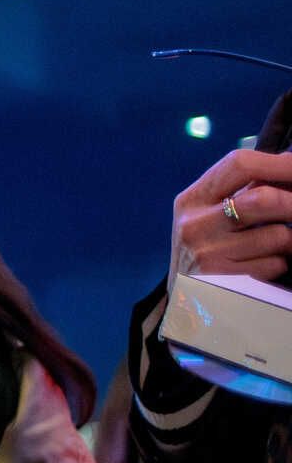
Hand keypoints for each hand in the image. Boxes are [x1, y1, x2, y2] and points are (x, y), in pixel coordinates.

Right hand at [170, 148, 291, 282]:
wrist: (182, 298)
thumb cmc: (205, 246)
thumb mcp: (208, 212)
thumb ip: (241, 190)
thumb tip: (290, 168)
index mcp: (192, 199)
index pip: (239, 164)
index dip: (279, 164)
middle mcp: (195, 225)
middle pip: (263, 199)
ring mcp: (209, 255)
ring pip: (278, 235)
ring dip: (288, 237)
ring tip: (279, 241)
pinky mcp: (225, 283)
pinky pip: (276, 264)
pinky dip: (280, 261)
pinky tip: (265, 261)